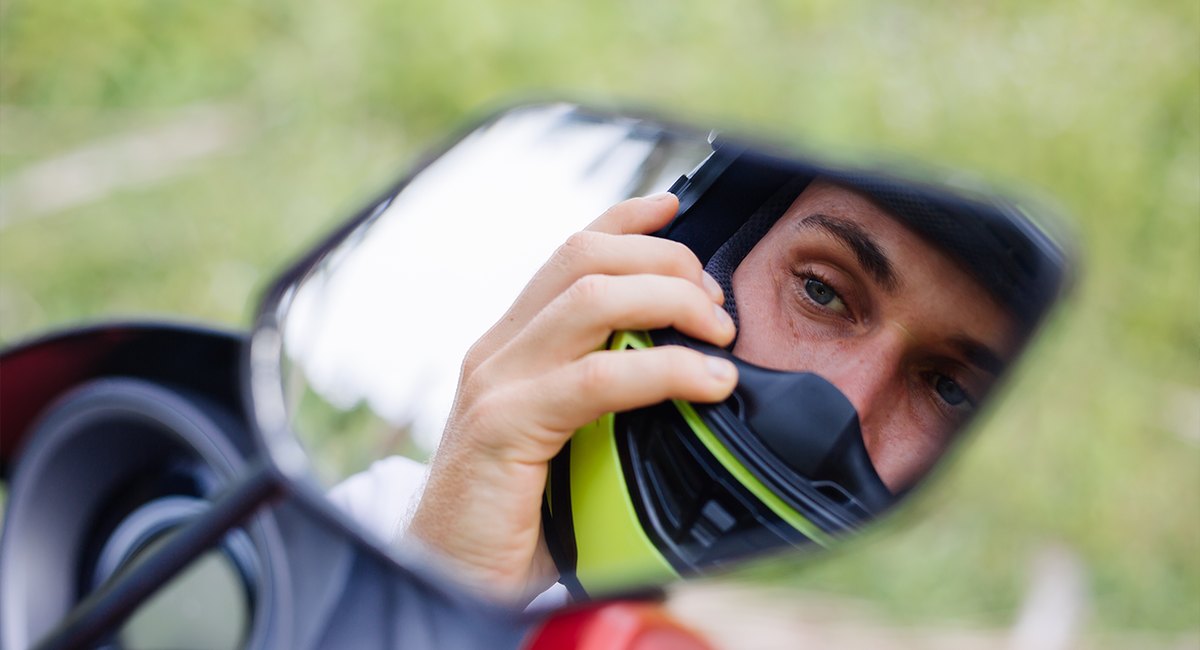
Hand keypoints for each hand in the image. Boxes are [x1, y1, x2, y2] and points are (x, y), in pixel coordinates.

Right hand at [404, 193, 737, 603]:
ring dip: (672, 301)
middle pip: (585, 258)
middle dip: (666, 262)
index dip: (625, 218)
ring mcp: (495, 382)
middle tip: (718, 307)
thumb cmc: (517, 518)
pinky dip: (664, 371)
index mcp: (511, 346)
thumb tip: (689, 378)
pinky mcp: (502, 426)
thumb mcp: (564, 442)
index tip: (677, 205)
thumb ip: (603, 402)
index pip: (570, 254)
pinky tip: (708, 383)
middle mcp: (498, 350)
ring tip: (720, 336)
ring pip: (592, 299)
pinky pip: (595, 378)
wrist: (448, 577)